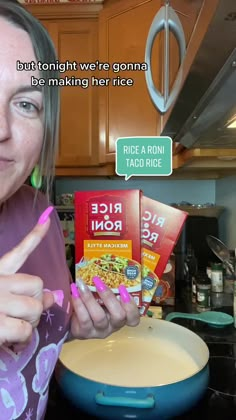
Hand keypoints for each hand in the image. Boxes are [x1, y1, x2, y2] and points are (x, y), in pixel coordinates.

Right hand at [0, 207, 53, 347]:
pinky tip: (10, 340)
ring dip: (29, 324)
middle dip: (36, 303)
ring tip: (14, 329)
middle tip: (22, 316)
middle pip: (37, 285)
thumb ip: (23, 294)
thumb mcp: (0, 297)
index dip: (35, 236)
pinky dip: (21, 339)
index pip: (18, 252)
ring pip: (34, 308)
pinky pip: (24, 330)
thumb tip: (52, 296)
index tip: (48, 218)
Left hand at [70, 276, 139, 339]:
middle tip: (98, 282)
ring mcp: (99, 331)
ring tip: (81, 284)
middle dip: (109, 297)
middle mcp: (113, 326)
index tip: (122, 288)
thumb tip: (105, 268)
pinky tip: (74, 292)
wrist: (73, 319)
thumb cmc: (93, 304)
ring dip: (89, 298)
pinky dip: (78, 303)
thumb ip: (108, 290)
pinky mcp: (85, 333)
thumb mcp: (102, 298)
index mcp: (121, 317)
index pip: (134, 318)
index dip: (131, 305)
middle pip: (119, 316)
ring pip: (99, 316)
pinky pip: (84, 318)